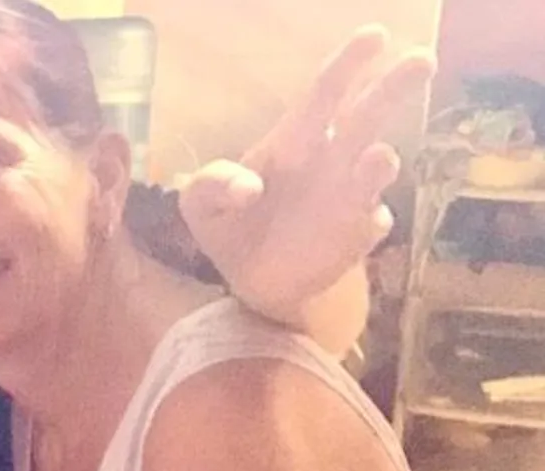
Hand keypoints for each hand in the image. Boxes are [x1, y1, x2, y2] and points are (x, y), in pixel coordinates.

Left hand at [179, 27, 435, 323]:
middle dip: (394, 88)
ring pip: (377, 169)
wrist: (249, 282)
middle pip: (367, 116)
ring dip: (379, 165)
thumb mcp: (200, 205)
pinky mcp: (357, 235)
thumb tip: (248, 187)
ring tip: (377, 158)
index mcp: (292, 141)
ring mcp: (349, 196)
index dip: (347, 65)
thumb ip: (211, 184)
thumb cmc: (230, 227)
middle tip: (422, 60)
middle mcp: (330, 161)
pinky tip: (363, 227)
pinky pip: (373, 222)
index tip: (374, 37)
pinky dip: (369, 223)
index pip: (323, 95)